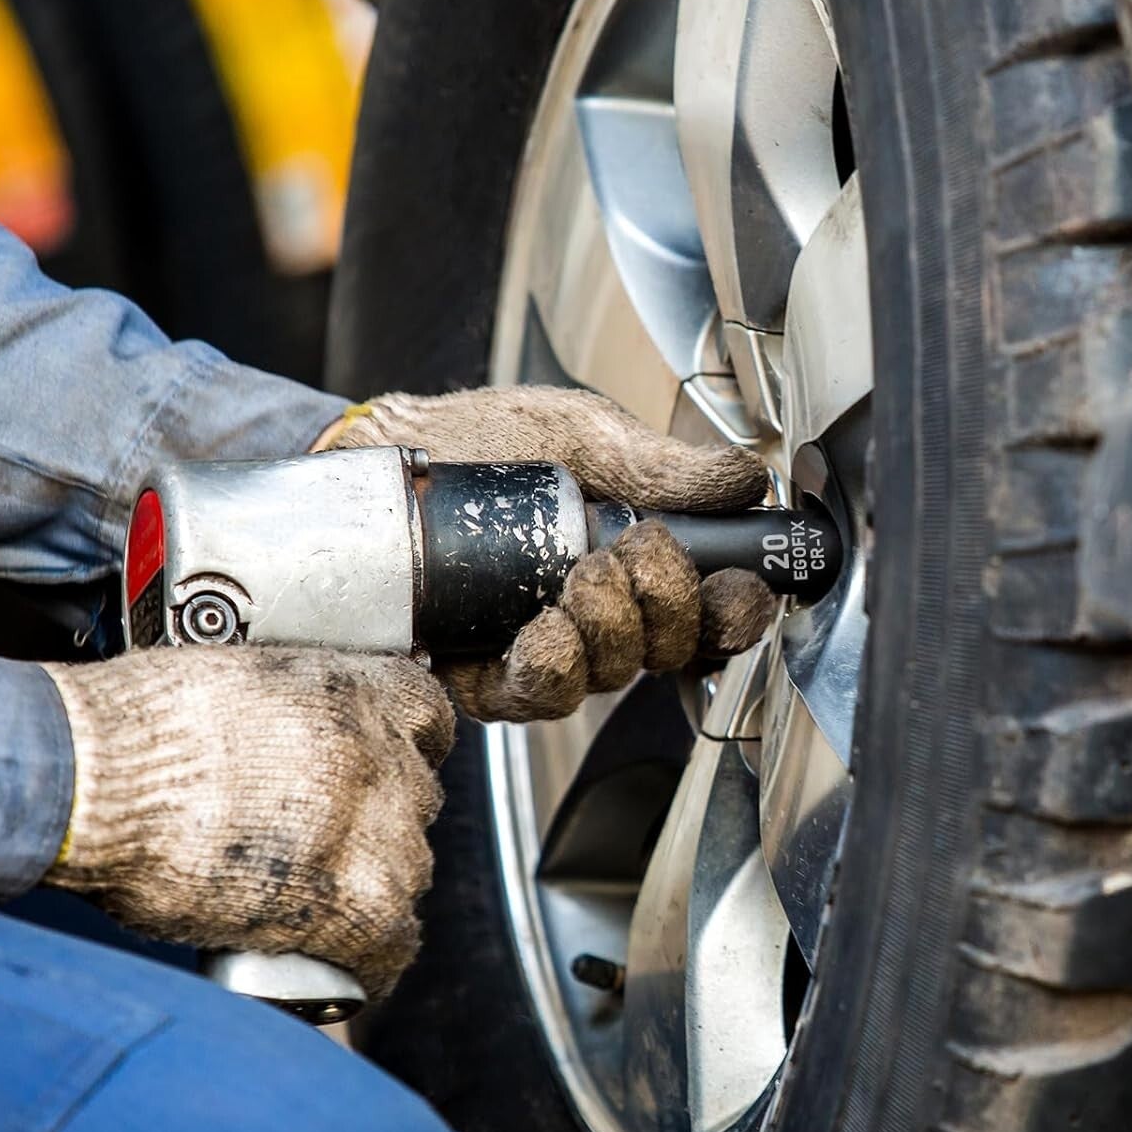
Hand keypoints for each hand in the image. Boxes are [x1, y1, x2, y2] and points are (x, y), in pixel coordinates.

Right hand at [43, 645, 454, 997]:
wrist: (95, 782)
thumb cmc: (133, 729)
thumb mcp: (231, 681)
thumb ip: (286, 710)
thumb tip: (283, 742)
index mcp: (352, 689)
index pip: (426, 715)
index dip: (398, 747)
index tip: (375, 767)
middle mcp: (379, 756)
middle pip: (417, 799)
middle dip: (378, 820)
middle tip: (319, 841)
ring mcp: (375, 831)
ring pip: (410, 870)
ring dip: (372, 886)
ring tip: (313, 902)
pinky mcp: (352, 904)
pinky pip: (391, 946)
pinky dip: (368, 960)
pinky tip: (342, 966)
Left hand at [327, 385, 777, 720]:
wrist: (384, 454)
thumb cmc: (480, 443)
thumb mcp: (580, 434)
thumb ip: (660, 464)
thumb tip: (747, 478)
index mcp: (633, 563)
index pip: (705, 612)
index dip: (733, 614)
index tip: (739, 588)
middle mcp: (595, 617)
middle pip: (665, 653)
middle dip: (667, 608)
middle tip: (638, 553)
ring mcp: (541, 651)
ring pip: (605, 680)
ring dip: (610, 635)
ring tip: (584, 581)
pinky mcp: (482, 676)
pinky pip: (531, 697)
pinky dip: (549, 669)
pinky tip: (543, 632)